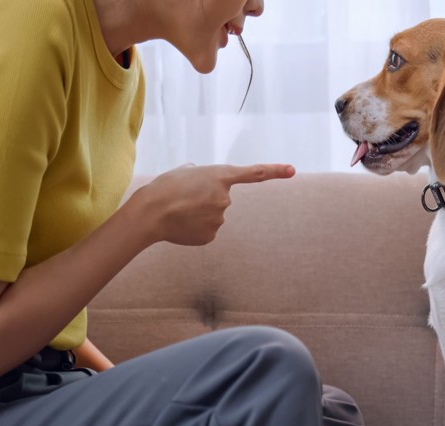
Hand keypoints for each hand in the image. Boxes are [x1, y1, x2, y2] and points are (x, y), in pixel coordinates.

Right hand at [130, 163, 294, 245]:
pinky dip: (195, 228)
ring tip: (179, 211)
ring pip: (212, 216)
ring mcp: (220, 219)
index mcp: (220, 176)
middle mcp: (225, 198)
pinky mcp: (211, 236)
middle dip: (205, 199)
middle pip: (220, 199)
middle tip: (183, 198)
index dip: (275, 171)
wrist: (151, 213)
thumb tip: (197, 178)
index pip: (255, 173)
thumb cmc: (164, 188)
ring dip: (198, 214)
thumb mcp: (183, 171)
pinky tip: (181, 225)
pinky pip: (206, 231)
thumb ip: (198, 174)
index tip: (293, 170)